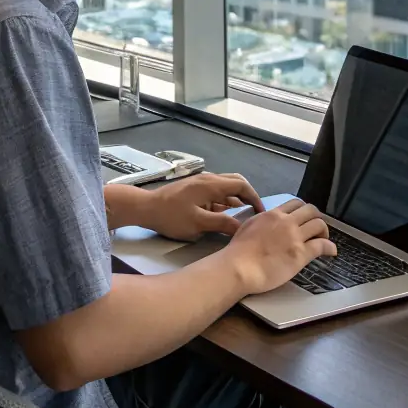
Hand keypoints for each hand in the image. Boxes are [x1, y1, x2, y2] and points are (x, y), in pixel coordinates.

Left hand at [143, 172, 263, 240]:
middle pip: (235, 182)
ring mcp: (201, 183)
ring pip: (226, 187)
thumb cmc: (171, 216)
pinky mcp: (195, 189)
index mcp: (211, 184)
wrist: (146, 208)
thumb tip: (242, 227)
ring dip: (236, 199)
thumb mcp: (198, 224)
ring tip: (243, 217)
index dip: (254, 198)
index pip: (241, 185)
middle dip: (248, 196)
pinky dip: (225, 201)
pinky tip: (225, 215)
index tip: (261, 213)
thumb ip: (222, 224)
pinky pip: (216, 192)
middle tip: (255, 214)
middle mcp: (209, 179)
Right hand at [222, 199, 334, 295]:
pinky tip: (331, 252)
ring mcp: (295, 237)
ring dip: (324, 231)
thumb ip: (261, 222)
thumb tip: (265, 223)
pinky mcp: (301, 254)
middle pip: (310, 210)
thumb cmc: (238, 251)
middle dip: (316, 217)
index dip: (303, 210)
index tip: (304, 217)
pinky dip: (330, 247)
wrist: (239, 266)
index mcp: (273, 214)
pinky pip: (322, 245)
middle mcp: (286, 222)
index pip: (295, 203)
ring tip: (323, 239)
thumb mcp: (249, 226)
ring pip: (319, 224)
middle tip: (316, 228)